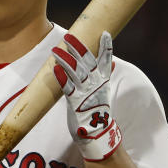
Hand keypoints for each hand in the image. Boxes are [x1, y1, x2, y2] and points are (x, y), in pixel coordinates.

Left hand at [52, 31, 122, 161]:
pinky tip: (55, 68)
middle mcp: (96, 85)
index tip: (105, 34)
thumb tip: (112, 63)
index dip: (106, 47)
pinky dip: (62, 77)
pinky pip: (68, 87)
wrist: (96, 134)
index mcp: (103, 81)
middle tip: (68, 37)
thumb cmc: (97, 111)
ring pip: (75, 72)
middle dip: (78, 48)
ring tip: (55, 50)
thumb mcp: (103, 92)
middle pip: (87, 62)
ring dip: (65, 59)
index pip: (106, 61)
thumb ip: (105, 76)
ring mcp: (86, 93)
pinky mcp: (75, 103)